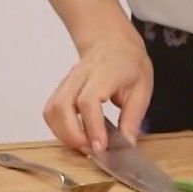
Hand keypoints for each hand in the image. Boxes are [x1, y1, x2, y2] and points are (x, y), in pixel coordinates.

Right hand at [44, 28, 152, 153]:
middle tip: (91, 150)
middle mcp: (80, 75)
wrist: (111, 41)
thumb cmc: (129, 64)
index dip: (91, 126)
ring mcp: (67, 81)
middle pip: (62, 106)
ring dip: (63, 134)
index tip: (100, 147)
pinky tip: (74, 136)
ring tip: (83, 146)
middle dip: (73, 135)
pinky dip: (58, 128)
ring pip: (52, 110)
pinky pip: (50, 111)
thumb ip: (133, 116)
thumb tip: (127, 145)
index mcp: (104, 73)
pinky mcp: (60, 88)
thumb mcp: (142, 87)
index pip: (88, 100)